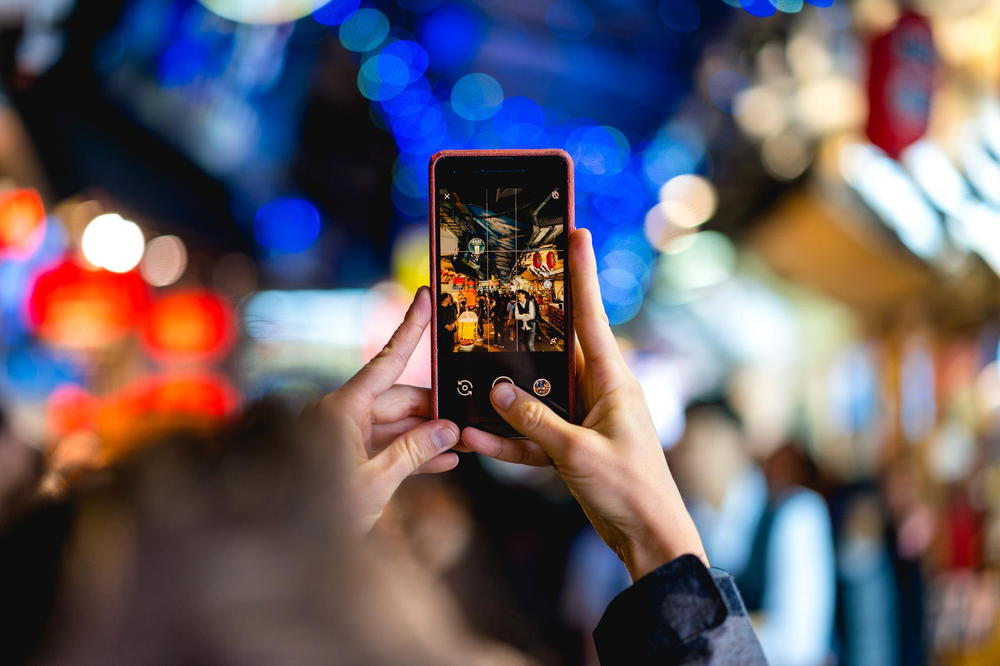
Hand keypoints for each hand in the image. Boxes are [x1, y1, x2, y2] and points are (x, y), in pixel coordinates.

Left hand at [316, 287, 459, 531]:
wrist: (285, 550)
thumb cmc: (319, 514)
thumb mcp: (373, 483)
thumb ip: (412, 454)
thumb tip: (449, 432)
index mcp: (341, 410)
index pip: (386, 362)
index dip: (409, 329)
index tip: (425, 297)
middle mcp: (342, 417)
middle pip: (398, 398)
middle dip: (435, 407)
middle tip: (470, 416)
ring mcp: (345, 439)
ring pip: (396, 425)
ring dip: (428, 434)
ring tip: (465, 441)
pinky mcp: (349, 461)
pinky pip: (387, 448)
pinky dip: (413, 454)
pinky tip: (445, 462)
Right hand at [461, 229, 706, 580]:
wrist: (648, 539)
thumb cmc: (630, 490)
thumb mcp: (578, 453)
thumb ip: (535, 420)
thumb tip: (496, 391)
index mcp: (612, 380)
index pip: (590, 316)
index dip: (581, 273)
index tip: (576, 232)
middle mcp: (598, 391)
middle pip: (556, 348)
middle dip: (527, 326)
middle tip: (500, 294)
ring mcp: (583, 418)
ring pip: (536, 393)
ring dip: (506, 394)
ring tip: (469, 376)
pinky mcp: (571, 446)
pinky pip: (533, 433)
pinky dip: (509, 437)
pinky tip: (477, 438)